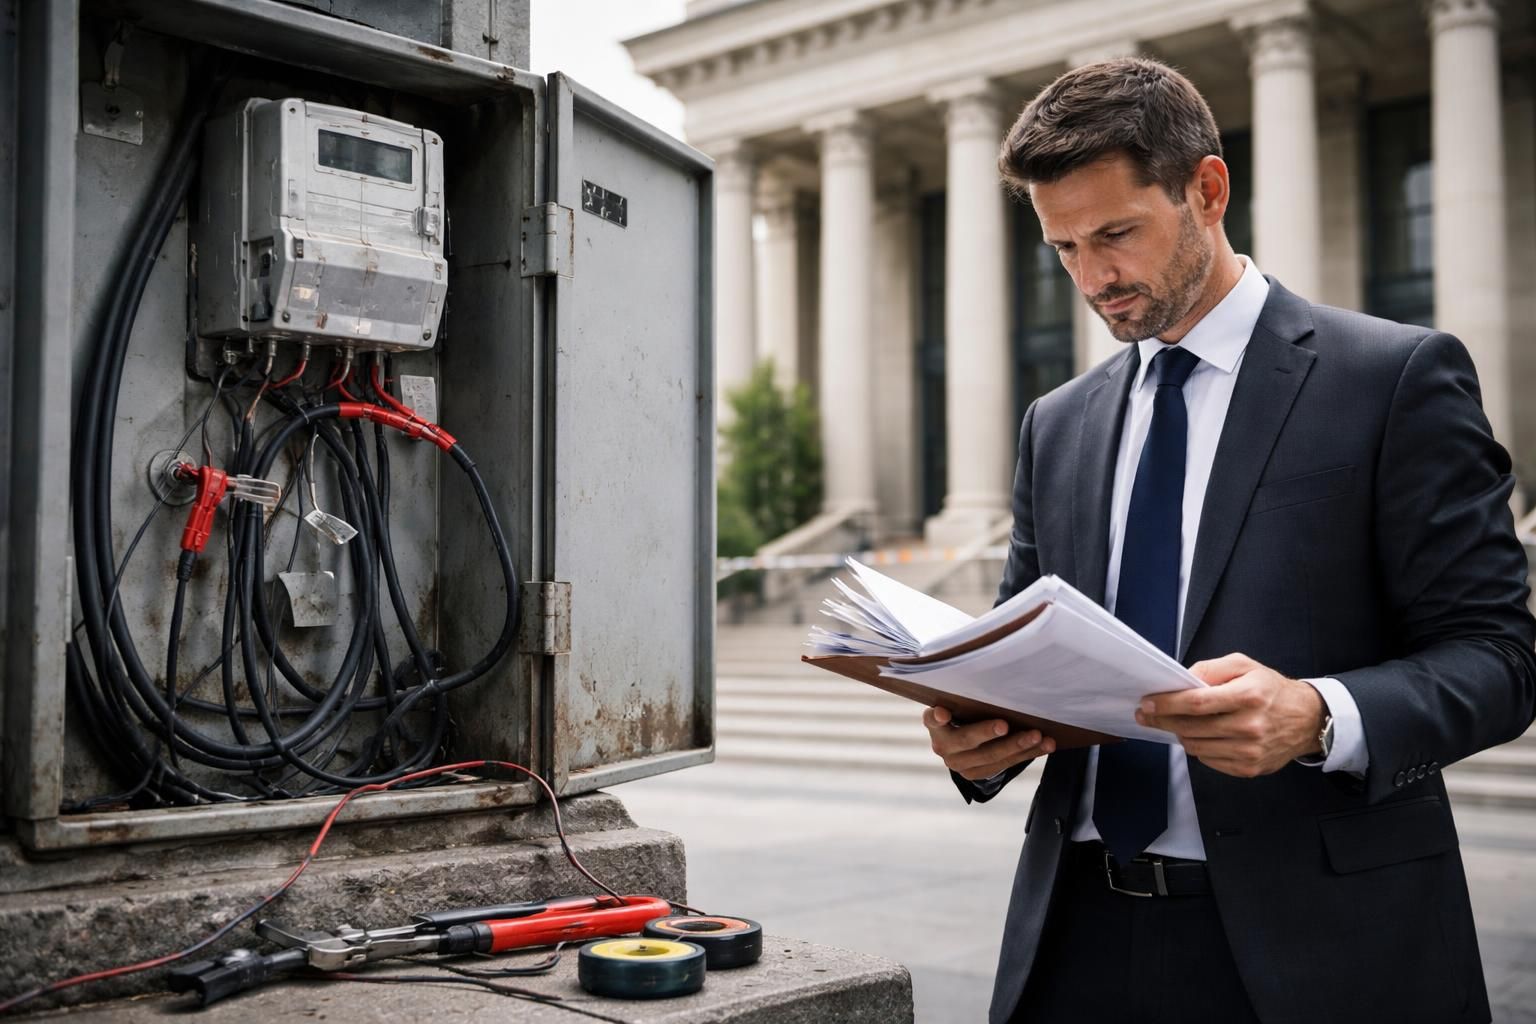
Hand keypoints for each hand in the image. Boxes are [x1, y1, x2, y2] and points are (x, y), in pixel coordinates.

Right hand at [923, 706, 1054, 780]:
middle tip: (1005, 725)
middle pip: (966, 740)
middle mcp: (943, 746)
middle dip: (987, 732)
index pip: (932, 719)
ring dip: (1018, 746)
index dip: (937, 717)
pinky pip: (1005, 765)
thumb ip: (963, 700)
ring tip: (1038, 736)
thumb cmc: (962, 715)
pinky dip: (1027, 754)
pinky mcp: (976, 774)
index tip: (944, 713)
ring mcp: (959, 764)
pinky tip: (1044, 745)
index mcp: (936, 725)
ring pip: (991, 756)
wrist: (958, 746)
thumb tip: (991, 680)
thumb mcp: (957, 706)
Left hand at [1134, 653, 1325, 777]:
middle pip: (1191, 728)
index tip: (1146, 703)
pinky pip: (1209, 761)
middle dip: (1162, 720)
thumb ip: (1210, 669)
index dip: (1167, 704)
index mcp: (1249, 696)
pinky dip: (1199, 748)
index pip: (1196, 703)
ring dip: (1179, 734)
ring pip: (1196, 747)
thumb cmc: (1271, 689)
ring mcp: (1250, 751)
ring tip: (1176, 723)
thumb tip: (1182, 680)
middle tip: (1146, 714)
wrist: (1306, 719)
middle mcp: (1250, 726)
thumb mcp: (1244, 666)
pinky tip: (1202, 735)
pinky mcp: (1249, 768)